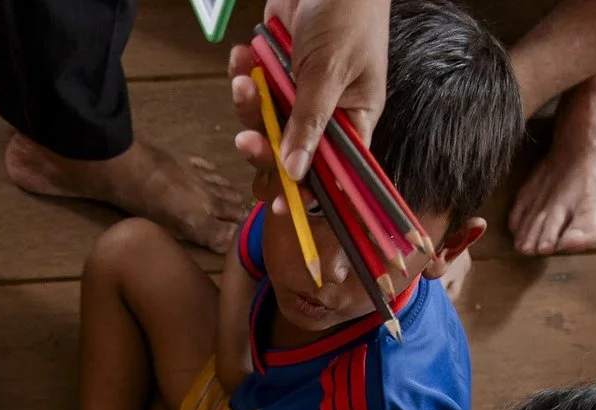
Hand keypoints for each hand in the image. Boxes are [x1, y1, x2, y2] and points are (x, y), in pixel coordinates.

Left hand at [231, 0, 390, 181]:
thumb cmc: (348, 12)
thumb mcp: (331, 70)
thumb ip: (310, 122)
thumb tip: (294, 173)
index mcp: (354, 119)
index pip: (332, 170)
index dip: (306, 190)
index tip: (280, 204)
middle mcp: (326, 113)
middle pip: (290, 153)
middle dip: (265, 149)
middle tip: (246, 140)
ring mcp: (298, 93)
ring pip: (265, 123)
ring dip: (248, 107)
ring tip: (243, 81)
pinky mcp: (275, 73)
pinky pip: (253, 90)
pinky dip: (243, 77)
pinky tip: (241, 57)